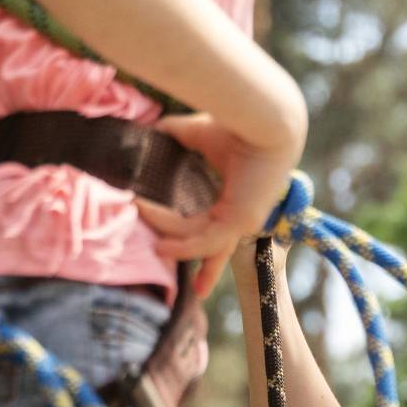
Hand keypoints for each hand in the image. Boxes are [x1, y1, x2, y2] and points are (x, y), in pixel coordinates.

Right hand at [136, 113, 299, 296]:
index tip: (195, 265)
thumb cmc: (235, 123)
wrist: (262, 120)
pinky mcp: (240, 221)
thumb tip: (146, 130)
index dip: (205, 248)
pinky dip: (181, 246)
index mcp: (237, 198)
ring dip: (170, 238)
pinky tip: (160, 245)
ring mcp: (243, 221)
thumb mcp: (195, 133)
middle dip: (207, 270)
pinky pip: (204, 241)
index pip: (220, 229)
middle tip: (191, 287)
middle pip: (218, 248)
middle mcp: (243, 214)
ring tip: (143, 228)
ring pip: (199, 241)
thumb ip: (171, 135)